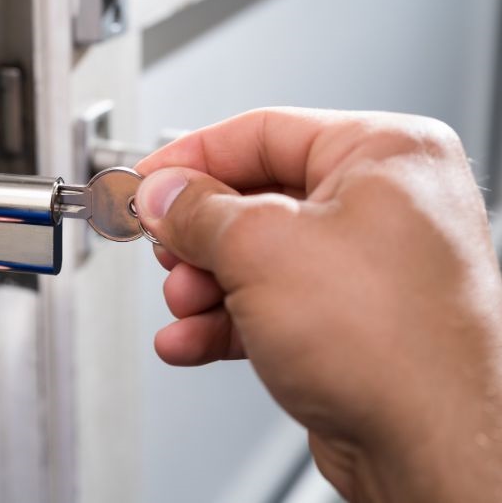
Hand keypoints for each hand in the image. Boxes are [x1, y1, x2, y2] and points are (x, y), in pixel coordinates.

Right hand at [135, 108, 501, 502]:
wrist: (435, 450)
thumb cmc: (394, 346)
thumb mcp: (261, 250)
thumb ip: (196, 210)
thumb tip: (162, 194)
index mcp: (385, 154)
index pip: (263, 132)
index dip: (191, 157)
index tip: (148, 179)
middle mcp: (387, 204)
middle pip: (256, 198)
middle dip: (198, 236)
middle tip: (164, 247)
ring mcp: (373, 267)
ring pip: (258, 257)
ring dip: (205, 285)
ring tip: (183, 305)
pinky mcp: (355, 321)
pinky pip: (273, 304)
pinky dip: (226, 321)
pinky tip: (191, 339)